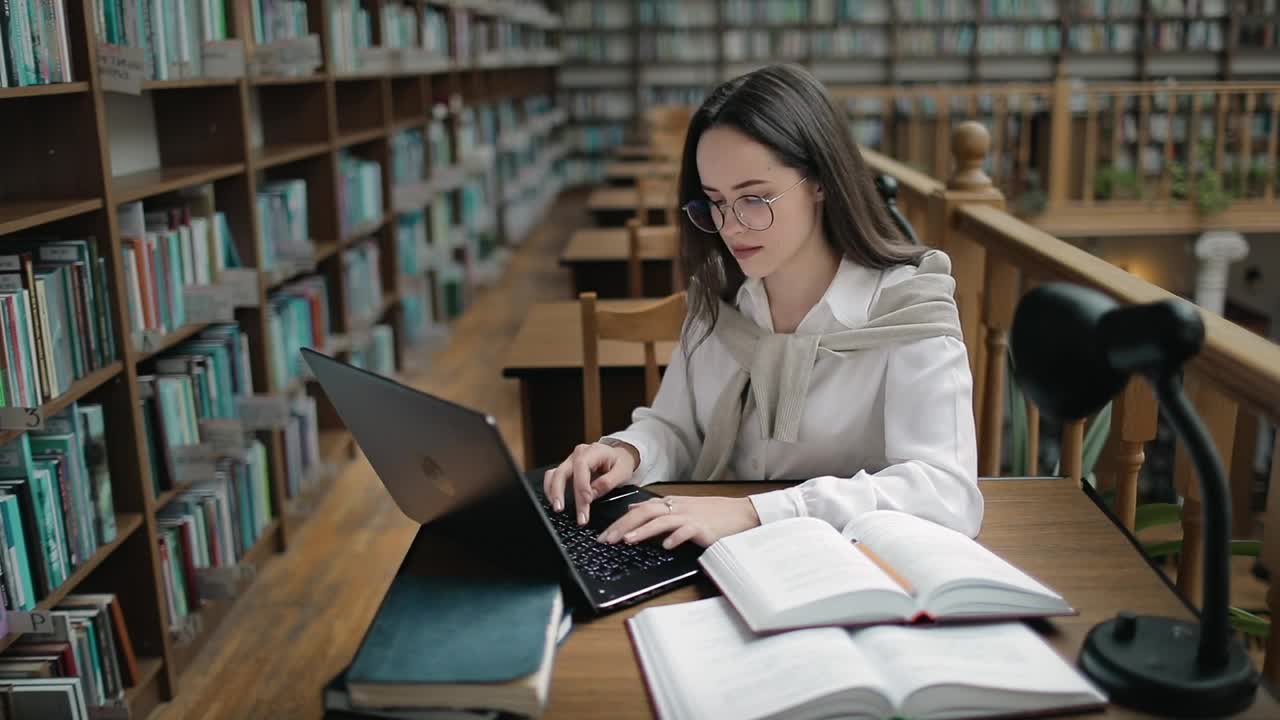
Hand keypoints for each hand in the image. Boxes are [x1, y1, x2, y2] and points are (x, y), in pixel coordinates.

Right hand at [543, 441, 638, 524]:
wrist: (619, 456)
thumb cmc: (620, 462)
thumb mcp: (622, 471)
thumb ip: (607, 483)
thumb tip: (592, 494)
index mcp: (593, 451)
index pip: (581, 466)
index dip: (581, 485)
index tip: (586, 501)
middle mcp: (578, 454)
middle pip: (562, 471)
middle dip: (560, 491)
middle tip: (562, 509)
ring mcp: (570, 461)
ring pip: (554, 474)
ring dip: (553, 492)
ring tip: (557, 507)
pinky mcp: (567, 469)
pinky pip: (553, 478)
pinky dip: (551, 490)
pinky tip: (555, 502)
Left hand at [598, 495, 761, 549]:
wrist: (741, 513)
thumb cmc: (712, 513)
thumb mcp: (681, 506)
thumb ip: (657, 507)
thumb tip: (633, 508)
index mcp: (670, 503)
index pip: (639, 510)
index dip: (619, 521)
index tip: (604, 535)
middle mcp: (677, 507)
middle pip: (644, 513)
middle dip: (623, 526)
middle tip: (606, 539)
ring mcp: (690, 517)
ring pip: (661, 520)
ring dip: (643, 530)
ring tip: (627, 540)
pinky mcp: (703, 527)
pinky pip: (687, 531)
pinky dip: (675, 537)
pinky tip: (665, 546)